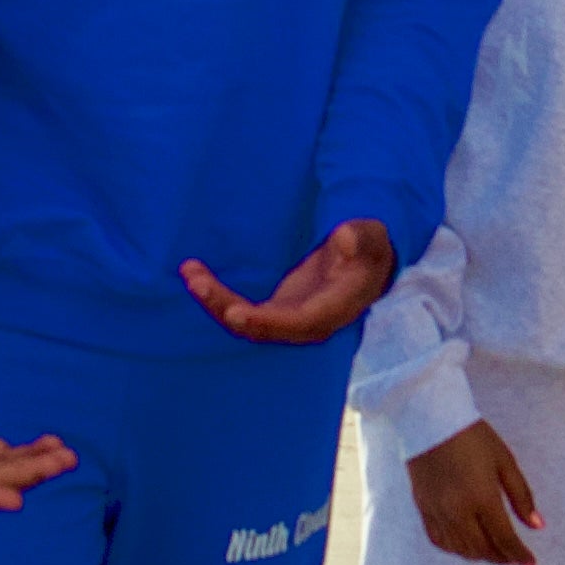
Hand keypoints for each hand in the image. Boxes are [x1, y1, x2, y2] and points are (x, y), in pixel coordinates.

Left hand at [183, 218, 396, 344]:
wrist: (364, 267)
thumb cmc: (369, 248)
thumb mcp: (373, 237)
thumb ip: (363, 236)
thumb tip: (346, 238)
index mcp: (334, 308)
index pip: (299, 323)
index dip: (268, 322)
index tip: (237, 313)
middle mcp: (307, 323)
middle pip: (263, 328)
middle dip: (227, 309)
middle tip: (198, 283)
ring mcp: (288, 319)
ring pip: (246, 322)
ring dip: (215, 302)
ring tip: (191, 273)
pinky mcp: (274, 311)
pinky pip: (240, 311)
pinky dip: (217, 296)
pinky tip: (195, 273)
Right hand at [406, 422, 541, 564]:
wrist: (429, 419)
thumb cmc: (473, 437)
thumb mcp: (505, 461)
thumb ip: (522, 496)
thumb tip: (537, 526)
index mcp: (481, 496)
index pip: (504, 538)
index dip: (519, 555)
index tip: (531, 564)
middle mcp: (457, 510)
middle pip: (482, 549)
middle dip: (501, 557)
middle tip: (514, 558)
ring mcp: (437, 511)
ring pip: (461, 549)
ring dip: (481, 555)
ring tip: (494, 551)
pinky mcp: (423, 508)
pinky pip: (440, 540)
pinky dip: (456, 548)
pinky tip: (467, 545)